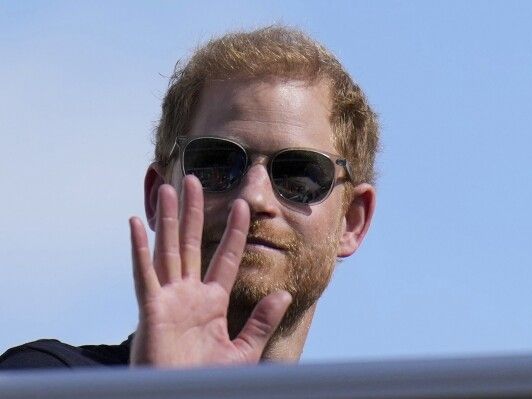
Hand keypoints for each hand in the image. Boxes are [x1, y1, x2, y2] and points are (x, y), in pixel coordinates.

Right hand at [128, 175, 291, 366]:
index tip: (241, 205)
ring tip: (170, 187)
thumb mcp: (242, 350)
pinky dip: (140, 248)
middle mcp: (189, 294)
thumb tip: (283, 294)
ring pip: (169, 249)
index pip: (225, 258)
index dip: (233, 232)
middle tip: (196, 179)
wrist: (185, 395)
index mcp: (212, 302)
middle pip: (193, 243)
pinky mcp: (151, 309)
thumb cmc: (208, 380)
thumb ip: (261, 322)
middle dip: (194, 211)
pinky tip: (137, 223)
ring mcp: (168, 298)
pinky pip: (145, 274)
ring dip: (169, 218)